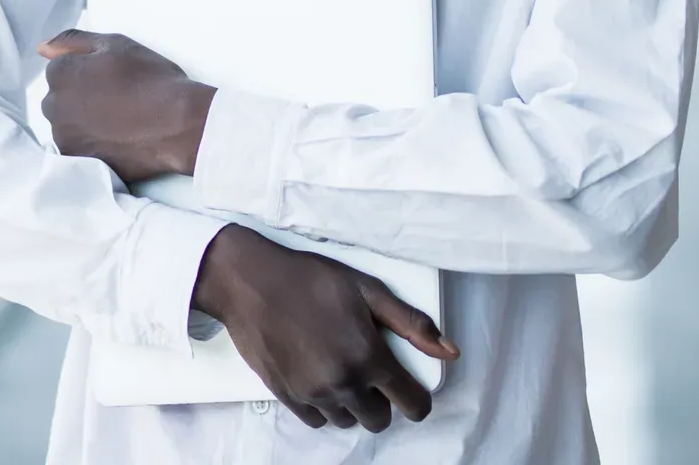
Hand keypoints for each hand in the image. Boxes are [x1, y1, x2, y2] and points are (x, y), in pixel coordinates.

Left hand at [36, 29, 214, 185]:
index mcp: (61, 73)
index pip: (59, 69)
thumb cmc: (151, 79)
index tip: (111, 79)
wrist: (178, 124)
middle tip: (115, 101)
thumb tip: (42, 48)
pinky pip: (77, 149)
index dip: (87, 73)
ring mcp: (65, 137)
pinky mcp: (80, 161)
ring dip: (83, 123)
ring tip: (118, 122)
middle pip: (58, 99)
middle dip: (78, 98)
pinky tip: (115, 140)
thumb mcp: (116, 44)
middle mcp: (55, 106)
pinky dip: (91, 145)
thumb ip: (73, 42)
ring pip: (66, 126)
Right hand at [191, 224, 458, 431]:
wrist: (249, 282)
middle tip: (369, 372)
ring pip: (347, 420)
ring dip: (351, 403)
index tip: (408, 386)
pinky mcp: (287, 396)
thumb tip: (450, 351)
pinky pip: (317, 420)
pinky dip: (323, 406)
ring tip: (341, 370)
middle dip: (381, 401)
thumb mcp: (366, 289)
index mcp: (369, 357)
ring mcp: (313, 394)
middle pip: (379, 420)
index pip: (412, 404)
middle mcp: (343, 383)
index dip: (416, 397)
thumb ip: (410, 323)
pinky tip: (319, 378)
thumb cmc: (308, 278)